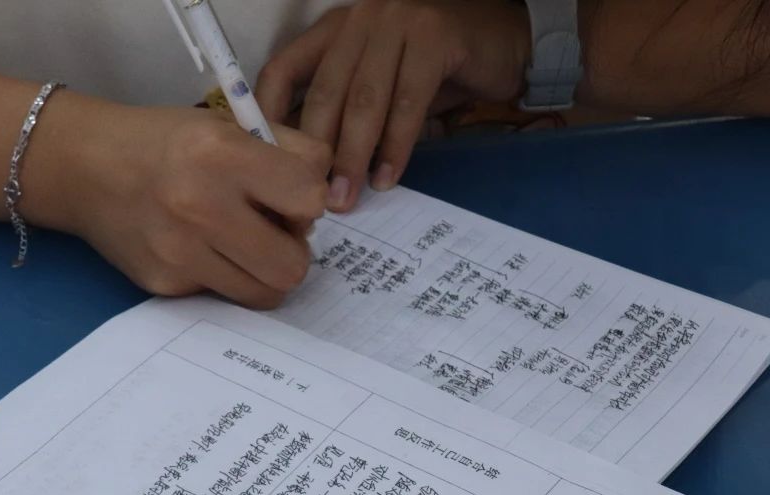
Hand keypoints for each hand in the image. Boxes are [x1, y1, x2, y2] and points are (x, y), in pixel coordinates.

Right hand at [33, 100, 330, 308]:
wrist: (83, 167)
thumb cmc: (166, 143)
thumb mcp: (226, 125)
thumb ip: (286, 154)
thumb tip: (320, 207)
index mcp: (222, 154)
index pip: (311, 197)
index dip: (307, 199)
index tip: (287, 194)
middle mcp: (200, 206)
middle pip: (294, 264)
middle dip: (293, 249)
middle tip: (272, 231)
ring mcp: (180, 253)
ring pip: (266, 293)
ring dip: (264, 271)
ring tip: (242, 243)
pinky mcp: (165, 284)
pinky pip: (225, 296)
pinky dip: (224, 276)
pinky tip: (198, 248)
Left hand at [258, 0, 530, 211]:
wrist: (504, 40)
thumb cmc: (438, 68)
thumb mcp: (381, 84)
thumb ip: (348, 111)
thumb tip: (310, 169)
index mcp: (336, 30)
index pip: (284, 68)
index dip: (269, 116)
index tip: (265, 163)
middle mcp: (360, 20)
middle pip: (325, 92)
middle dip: (316, 152)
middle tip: (311, 199)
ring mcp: (396, 22)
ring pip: (364, 100)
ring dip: (353, 156)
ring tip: (347, 198)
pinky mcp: (433, 37)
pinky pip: (407, 102)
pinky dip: (396, 146)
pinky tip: (388, 177)